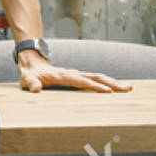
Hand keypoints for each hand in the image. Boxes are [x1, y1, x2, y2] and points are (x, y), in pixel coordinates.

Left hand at [17, 54, 132, 92]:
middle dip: (111, 83)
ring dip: (113, 82)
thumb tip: (36, 88)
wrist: (33, 64)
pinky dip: (107, 82)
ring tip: (128, 88)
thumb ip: (31, 83)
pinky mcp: (78, 77)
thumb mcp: (26, 80)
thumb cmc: (30, 75)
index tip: (107, 91)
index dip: (93, 86)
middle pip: (95, 77)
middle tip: (127, 88)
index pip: (80, 81)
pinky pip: (95, 79)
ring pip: (98, 77)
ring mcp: (76, 74)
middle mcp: (72, 73)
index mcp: (62, 75)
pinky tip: (117, 87)